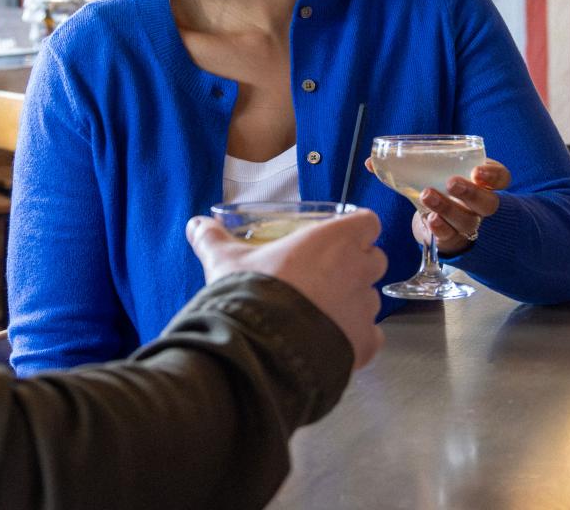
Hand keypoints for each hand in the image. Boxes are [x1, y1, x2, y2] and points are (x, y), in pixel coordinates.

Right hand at [185, 211, 386, 368]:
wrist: (262, 348)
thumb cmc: (252, 293)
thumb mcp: (225, 261)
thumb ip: (213, 239)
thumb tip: (195, 225)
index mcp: (333, 240)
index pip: (368, 222)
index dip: (356, 229)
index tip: (339, 236)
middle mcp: (357, 269)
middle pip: (374, 259)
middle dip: (356, 265)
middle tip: (325, 275)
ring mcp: (364, 308)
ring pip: (370, 299)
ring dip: (352, 302)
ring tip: (319, 313)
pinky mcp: (365, 344)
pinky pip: (371, 336)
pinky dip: (356, 338)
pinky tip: (329, 341)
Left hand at [413, 161, 510, 256]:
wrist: (433, 220)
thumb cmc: (440, 186)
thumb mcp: (445, 171)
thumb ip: (438, 161)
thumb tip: (407, 149)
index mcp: (484, 184)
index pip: (501, 178)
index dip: (493, 175)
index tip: (477, 171)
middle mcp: (480, 206)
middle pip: (488, 204)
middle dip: (471, 193)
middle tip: (452, 183)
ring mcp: (468, 224)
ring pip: (466, 221)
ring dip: (447, 208)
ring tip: (427, 195)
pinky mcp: (451, 239)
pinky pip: (449, 236)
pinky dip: (440, 227)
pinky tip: (430, 218)